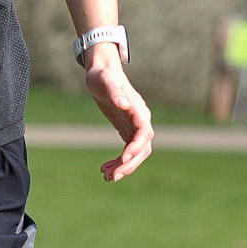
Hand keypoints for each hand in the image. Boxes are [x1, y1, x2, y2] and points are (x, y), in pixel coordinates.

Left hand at [84, 45, 152, 181]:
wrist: (102, 71)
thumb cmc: (103, 75)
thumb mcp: (105, 81)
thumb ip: (114, 91)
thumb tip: (124, 103)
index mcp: (138, 109)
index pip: (143, 133)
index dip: (136, 147)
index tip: (123, 159)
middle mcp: (140, 119)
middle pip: (142, 148)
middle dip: (129, 164)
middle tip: (112, 177)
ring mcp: (134, 126)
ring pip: (136, 153)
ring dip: (123, 166)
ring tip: (106, 176)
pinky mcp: (126, 130)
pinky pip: (127, 151)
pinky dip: (118, 161)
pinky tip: (104, 169)